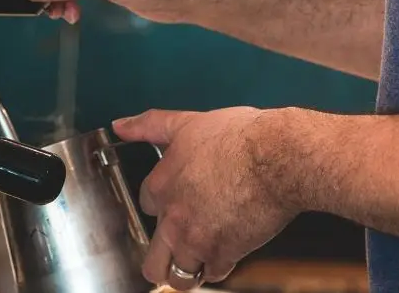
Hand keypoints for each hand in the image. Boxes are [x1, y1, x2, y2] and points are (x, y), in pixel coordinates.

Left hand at [112, 108, 299, 289]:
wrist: (277, 156)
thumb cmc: (240, 139)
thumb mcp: (186, 123)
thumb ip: (149, 125)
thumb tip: (121, 125)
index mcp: (161, 188)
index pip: (147, 209)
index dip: (162, 208)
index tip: (175, 206)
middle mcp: (173, 219)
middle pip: (152, 260)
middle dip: (161, 260)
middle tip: (174, 254)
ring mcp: (196, 241)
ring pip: (177, 276)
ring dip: (185, 271)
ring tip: (196, 263)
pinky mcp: (224, 253)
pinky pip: (212, 275)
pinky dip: (217, 269)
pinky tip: (224, 255)